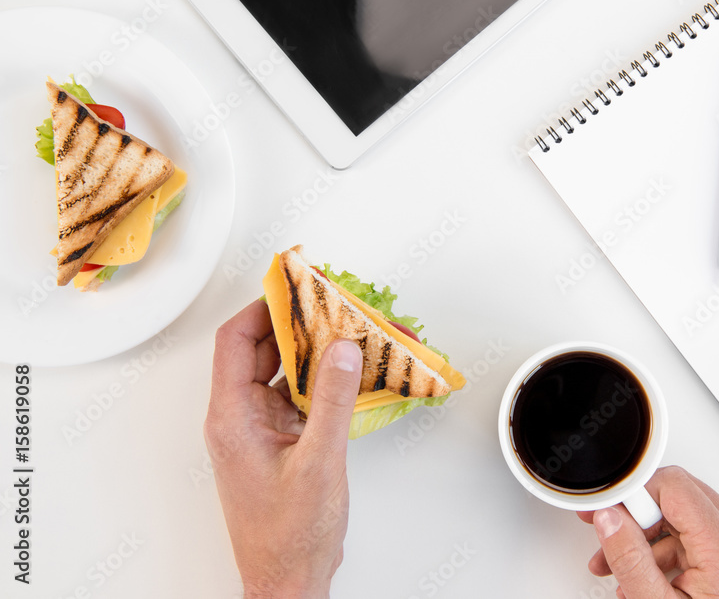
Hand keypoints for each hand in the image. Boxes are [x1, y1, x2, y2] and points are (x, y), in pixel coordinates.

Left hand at [205, 300, 363, 597]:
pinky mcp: (280, 441)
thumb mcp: (319, 462)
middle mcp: (239, 418)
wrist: (289, 579)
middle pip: (260, 350)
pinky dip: (321, 379)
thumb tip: (342, 348)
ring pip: (281, 372)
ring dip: (312, 351)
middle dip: (295, 323)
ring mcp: (259, 430)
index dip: (265, 307)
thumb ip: (332, 400)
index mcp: (232, 417)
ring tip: (345, 330)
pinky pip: (297, 396)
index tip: (297, 286)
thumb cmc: (291, 534)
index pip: (237, 341)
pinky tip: (348, 372)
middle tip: (329, 301)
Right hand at [577, 466, 718, 598]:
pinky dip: (672, 548)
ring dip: (651, 536)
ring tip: (625, 568)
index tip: (610, 510)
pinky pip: (701, 533)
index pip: (673, 486)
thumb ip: (632, 561)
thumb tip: (611, 520)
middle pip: (679, 496)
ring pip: (687, 514)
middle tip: (609, 535)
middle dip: (638, 517)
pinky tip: (651, 573)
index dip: (634, 495)